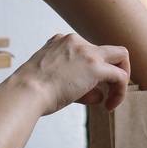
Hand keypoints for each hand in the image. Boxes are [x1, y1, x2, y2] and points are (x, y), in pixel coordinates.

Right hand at [13, 32, 130, 115]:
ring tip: (113, 100)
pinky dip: (120, 91)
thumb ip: (76, 83)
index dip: (88, 73)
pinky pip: (121, 76)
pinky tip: (110, 106)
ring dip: (121, 78)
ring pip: (121, 56)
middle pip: (106, 49)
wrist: (25, 93)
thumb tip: (98, 95)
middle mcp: (75, 41)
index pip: (84, 51)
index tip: (82, 90)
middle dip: (112, 68)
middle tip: (110, 88)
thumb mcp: (51, 80)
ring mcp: (86, 52)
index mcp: (60, 41)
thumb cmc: (31, 92)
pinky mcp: (96, 67)